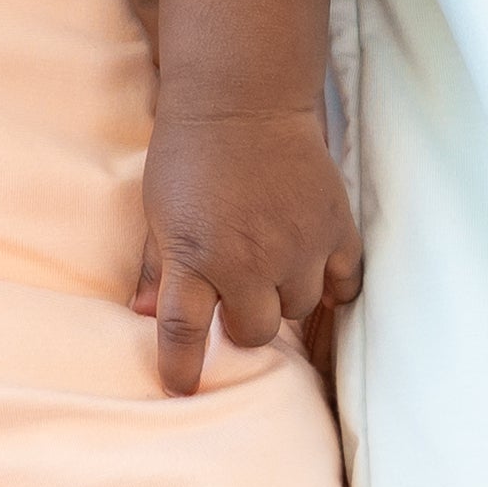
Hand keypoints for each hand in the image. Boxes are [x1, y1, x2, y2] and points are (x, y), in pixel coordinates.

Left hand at [131, 102, 359, 399]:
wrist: (244, 98)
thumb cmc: (189, 153)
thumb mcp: (157, 210)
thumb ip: (156, 265)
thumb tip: (142, 315)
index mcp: (194, 256)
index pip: (184, 331)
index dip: (182, 367)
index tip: (181, 388)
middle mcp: (248, 258)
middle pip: (255, 332)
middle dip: (244, 323)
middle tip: (237, 294)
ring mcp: (297, 244)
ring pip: (299, 308)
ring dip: (284, 297)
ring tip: (272, 265)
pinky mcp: (335, 226)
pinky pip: (344, 283)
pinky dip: (331, 284)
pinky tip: (314, 269)